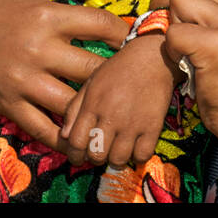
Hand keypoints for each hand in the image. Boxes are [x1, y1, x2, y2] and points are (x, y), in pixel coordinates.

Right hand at [0, 0, 131, 152]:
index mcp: (47, 16)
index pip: (102, 25)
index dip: (125, 33)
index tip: (134, 40)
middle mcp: (38, 49)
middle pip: (94, 69)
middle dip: (117, 75)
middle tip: (131, 79)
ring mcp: (23, 81)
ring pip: (73, 103)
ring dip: (95, 108)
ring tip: (113, 110)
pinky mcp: (9, 104)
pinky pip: (43, 128)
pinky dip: (65, 136)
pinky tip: (82, 135)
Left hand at [59, 34, 180, 167]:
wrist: (152, 58)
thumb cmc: (118, 70)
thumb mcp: (91, 83)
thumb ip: (74, 109)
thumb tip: (64, 136)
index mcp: (93, 105)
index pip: (76, 142)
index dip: (74, 155)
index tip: (79, 158)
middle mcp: (111, 116)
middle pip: (97, 155)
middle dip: (95, 158)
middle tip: (100, 152)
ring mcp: (133, 123)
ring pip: (119, 159)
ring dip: (116, 159)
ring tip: (118, 150)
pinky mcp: (153, 126)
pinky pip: (142, 156)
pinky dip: (138, 156)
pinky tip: (136, 146)